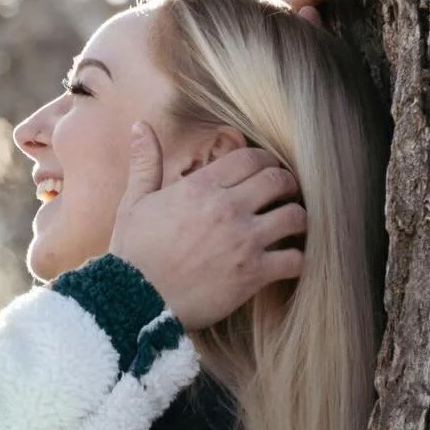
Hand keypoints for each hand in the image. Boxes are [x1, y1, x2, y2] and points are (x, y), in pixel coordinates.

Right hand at [110, 125, 304, 330]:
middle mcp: (227, 209)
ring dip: (297, 220)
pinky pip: (294, 260)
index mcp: (201, 187)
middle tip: (284, 195)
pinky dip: (297, 261)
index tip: (265, 171)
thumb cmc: (132, 254)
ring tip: (291, 226)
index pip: (251, 158)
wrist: (132, 303)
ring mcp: (243, 241)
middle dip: (286, 185)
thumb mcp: (133, 203)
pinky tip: (288, 262)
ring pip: (294, 216)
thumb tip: (141, 126)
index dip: (265, 161)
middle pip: (279, 180)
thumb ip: (145, 163)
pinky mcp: (252, 274)